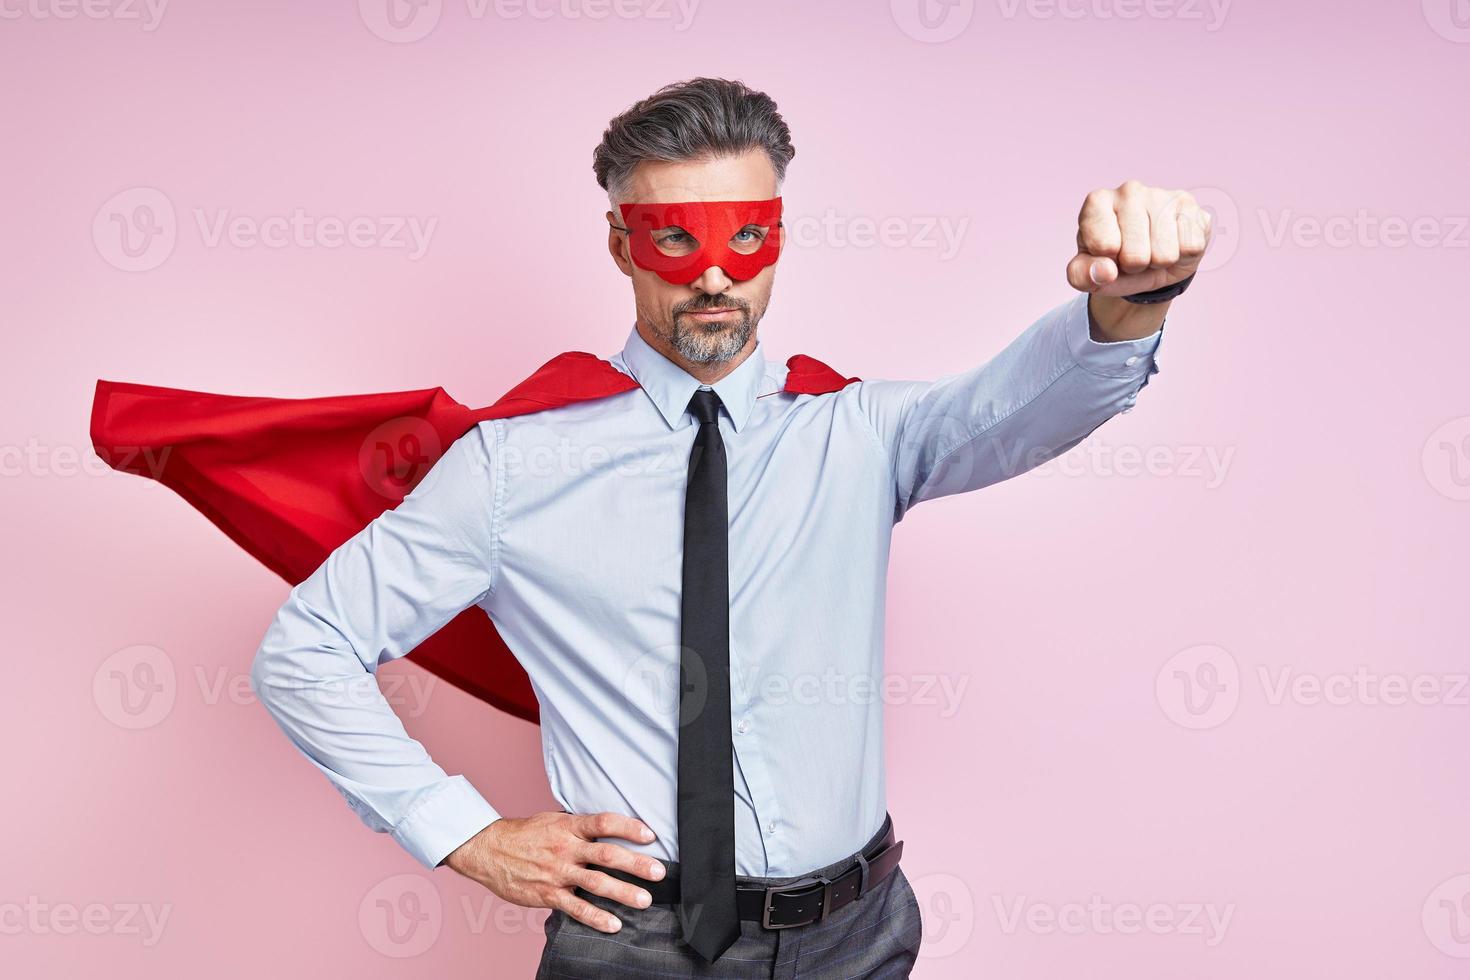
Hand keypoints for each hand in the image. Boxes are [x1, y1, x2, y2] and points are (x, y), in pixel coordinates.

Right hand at [443, 810, 665, 933]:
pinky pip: (575, 908)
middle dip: (635, 864)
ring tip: (645, 900)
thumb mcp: (553, 820)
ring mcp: (557, 873)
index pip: (604, 823)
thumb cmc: (525, 834)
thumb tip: (609, 827)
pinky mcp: (547, 895)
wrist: (488, 850)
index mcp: (568, 827)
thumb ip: (579, 826)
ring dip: (623, 892)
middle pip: (606, 854)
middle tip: (659, 872)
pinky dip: (595, 917)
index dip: (628, 827)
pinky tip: (613, 924)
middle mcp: (565, 848)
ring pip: (595, 883)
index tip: (650, 835)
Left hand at [1066, 180, 1212, 339]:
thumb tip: (1105, 272)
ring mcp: (1161, 194)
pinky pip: (1190, 248)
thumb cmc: (1113, 262)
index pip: (1103, 247)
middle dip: (1135, 266)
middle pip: (1136, 256)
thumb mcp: (1088, 273)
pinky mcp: (1189, 205)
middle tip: (1133, 256)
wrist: (1149, 257)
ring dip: (1159, 263)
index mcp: (1097, 202)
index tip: (1107, 255)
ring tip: (1152, 250)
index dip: (1107, 263)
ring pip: (1165, 254)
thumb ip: (1083, 275)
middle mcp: (1129, 191)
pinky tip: (1173, 242)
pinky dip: (1182, 256)